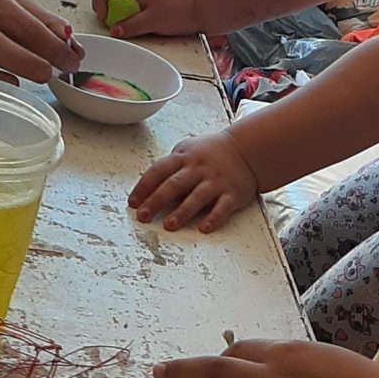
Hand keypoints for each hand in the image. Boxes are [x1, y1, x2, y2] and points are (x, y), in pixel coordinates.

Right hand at [89, 0, 199, 38]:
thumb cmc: (181, 9)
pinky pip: (132, 1)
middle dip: (105, 6)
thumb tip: (114, 31)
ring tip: (124, 24)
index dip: (99, 2)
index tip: (104, 18)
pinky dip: (128, 10)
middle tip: (110, 22)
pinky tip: (137, 22)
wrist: (202, 6)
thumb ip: (131, 26)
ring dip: (117, 9)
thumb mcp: (153, 21)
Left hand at [130, 131, 260, 232]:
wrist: (246, 150)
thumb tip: (146, 187)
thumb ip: (169, 166)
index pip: (159, 171)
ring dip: (182, 212)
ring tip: (169, 225)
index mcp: (184, 158)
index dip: (144, 187)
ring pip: (197, 197)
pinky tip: (204, 228)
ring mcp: (216, 181)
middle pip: (174, 185)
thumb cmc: (211, 153)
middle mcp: (199, 169)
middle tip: (143, 216)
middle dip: (156, 201)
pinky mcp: (232, 194)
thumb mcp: (188, 149)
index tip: (133, 202)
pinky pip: (222, 207)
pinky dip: (213, 218)